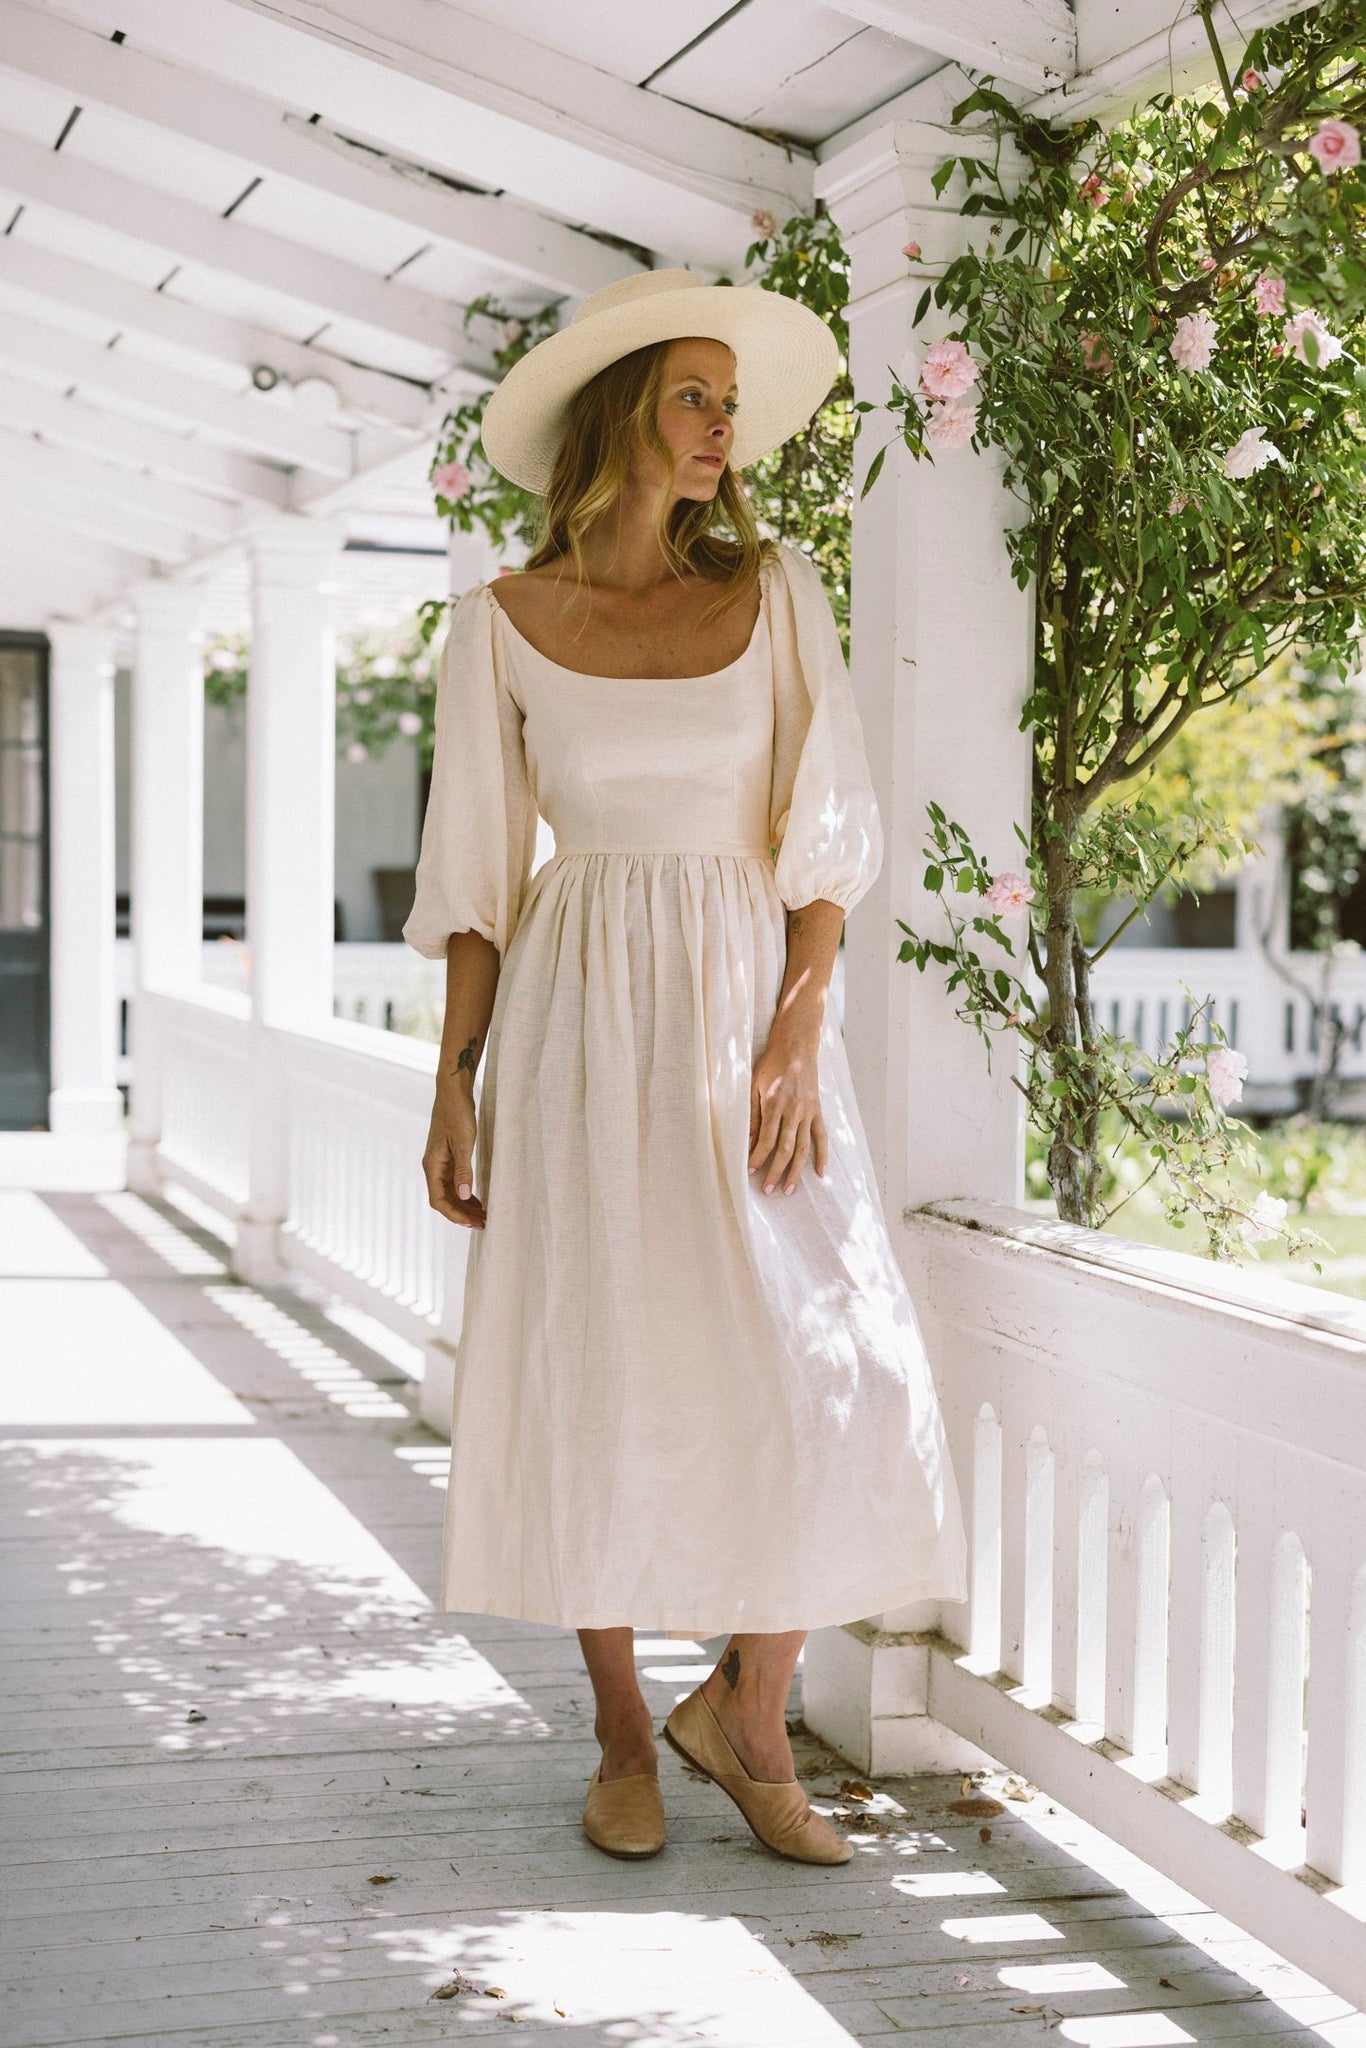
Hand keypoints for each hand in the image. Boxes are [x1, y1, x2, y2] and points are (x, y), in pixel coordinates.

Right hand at [423, 1079, 485, 1228]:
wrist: (453, 1092)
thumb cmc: (457, 1114)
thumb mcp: (463, 1142)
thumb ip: (463, 1170)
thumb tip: (464, 1196)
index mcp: (433, 1166)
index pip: (439, 1201)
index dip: (455, 1215)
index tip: (473, 1223)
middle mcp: (433, 1167)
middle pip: (444, 1200)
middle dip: (462, 1214)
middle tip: (484, 1223)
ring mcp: (440, 1163)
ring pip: (449, 1193)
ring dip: (464, 1206)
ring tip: (483, 1215)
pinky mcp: (448, 1157)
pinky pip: (453, 1182)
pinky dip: (465, 1194)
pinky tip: (477, 1199)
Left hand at [748, 1017, 827, 1194]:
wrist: (797, 1045)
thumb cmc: (771, 1064)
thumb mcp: (754, 1085)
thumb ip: (753, 1115)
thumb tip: (749, 1142)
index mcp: (775, 1104)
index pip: (765, 1139)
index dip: (757, 1158)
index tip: (749, 1172)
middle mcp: (794, 1110)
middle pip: (785, 1149)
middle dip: (775, 1172)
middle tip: (767, 1190)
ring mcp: (808, 1112)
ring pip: (803, 1148)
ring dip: (795, 1171)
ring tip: (788, 1190)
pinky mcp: (818, 1111)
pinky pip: (822, 1137)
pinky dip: (822, 1156)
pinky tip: (820, 1173)